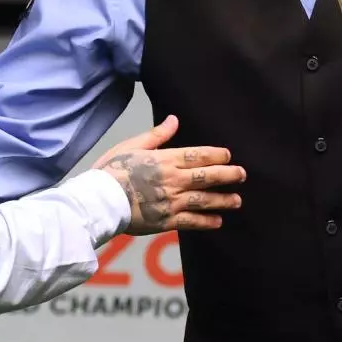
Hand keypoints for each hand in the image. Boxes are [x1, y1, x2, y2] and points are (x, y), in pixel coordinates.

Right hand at [93, 114, 244, 234]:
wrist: (99, 200)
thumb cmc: (111, 170)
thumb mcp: (131, 146)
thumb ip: (156, 135)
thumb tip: (174, 120)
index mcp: (165, 160)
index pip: (198, 155)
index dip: (216, 155)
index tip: (228, 155)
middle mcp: (172, 180)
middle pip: (207, 177)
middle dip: (227, 175)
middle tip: (242, 175)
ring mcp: (171, 202)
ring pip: (204, 200)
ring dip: (223, 200)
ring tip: (237, 201)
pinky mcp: (165, 221)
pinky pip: (191, 222)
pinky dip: (206, 222)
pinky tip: (218, 221)